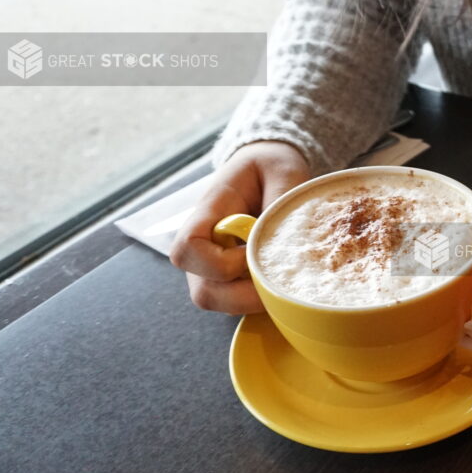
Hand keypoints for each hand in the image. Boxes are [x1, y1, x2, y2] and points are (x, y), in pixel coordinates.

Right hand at [170, 141, 310, 313]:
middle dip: (244, 293)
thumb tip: (283, 239)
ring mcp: (213, 267)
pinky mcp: (232, 280)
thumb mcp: (282, 172)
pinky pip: (240, 304)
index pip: (187, 250)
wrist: (271, 170)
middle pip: (202, 291)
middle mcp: (202, 248)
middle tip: (277, 272)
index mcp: (207, 215)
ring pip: (221, 303)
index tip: (252, 250)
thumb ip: (279, 202)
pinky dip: (262, 300)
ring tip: (282, 273)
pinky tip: (283, 278)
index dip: (219, 263)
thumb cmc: (272, 168)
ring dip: (255, 299)